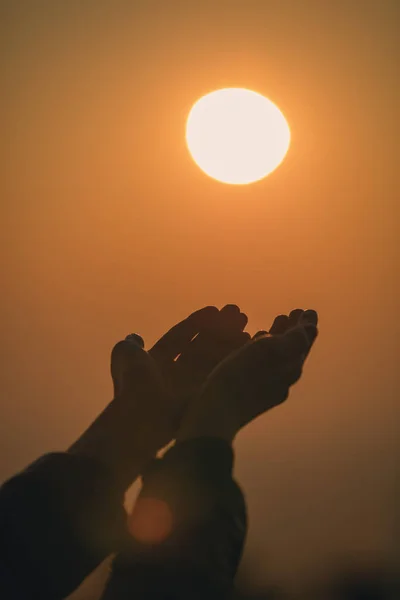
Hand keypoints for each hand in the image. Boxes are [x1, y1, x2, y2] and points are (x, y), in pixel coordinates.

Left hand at [110, 304, 249, 431]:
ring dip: (229, 340)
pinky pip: (222, 371)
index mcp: (157, 362)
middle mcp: (176, 373)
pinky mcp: (205, 395)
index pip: (179, 338)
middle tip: (237, 313)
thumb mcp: (125, 356)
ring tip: (246, 325)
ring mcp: (191, 385)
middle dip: (218, 329)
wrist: (145, 415)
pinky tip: (249, 340)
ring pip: (213, 357)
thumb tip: (134, 338)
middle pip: (200, 345)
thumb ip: (130, 345)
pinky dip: (235, 355)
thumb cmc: (133, 385)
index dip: (195, 324)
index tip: (214, 310)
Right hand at [177, 309, 317, 442]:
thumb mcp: (269, 350)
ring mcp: (267, 387)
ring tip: (274, 324)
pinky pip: (263, 365)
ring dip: (278, 338)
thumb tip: (312, 329)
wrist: (214, 415)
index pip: (304, 341)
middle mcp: (283, 379)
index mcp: (291, 367)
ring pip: (278, 357)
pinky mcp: (250, 393)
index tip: (308, 310)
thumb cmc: (241, 378)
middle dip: (294, 330)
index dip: (306, 324)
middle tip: (294, 313)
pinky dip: (262, 350)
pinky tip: (252, 345)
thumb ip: (294, 339)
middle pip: (293, 350)